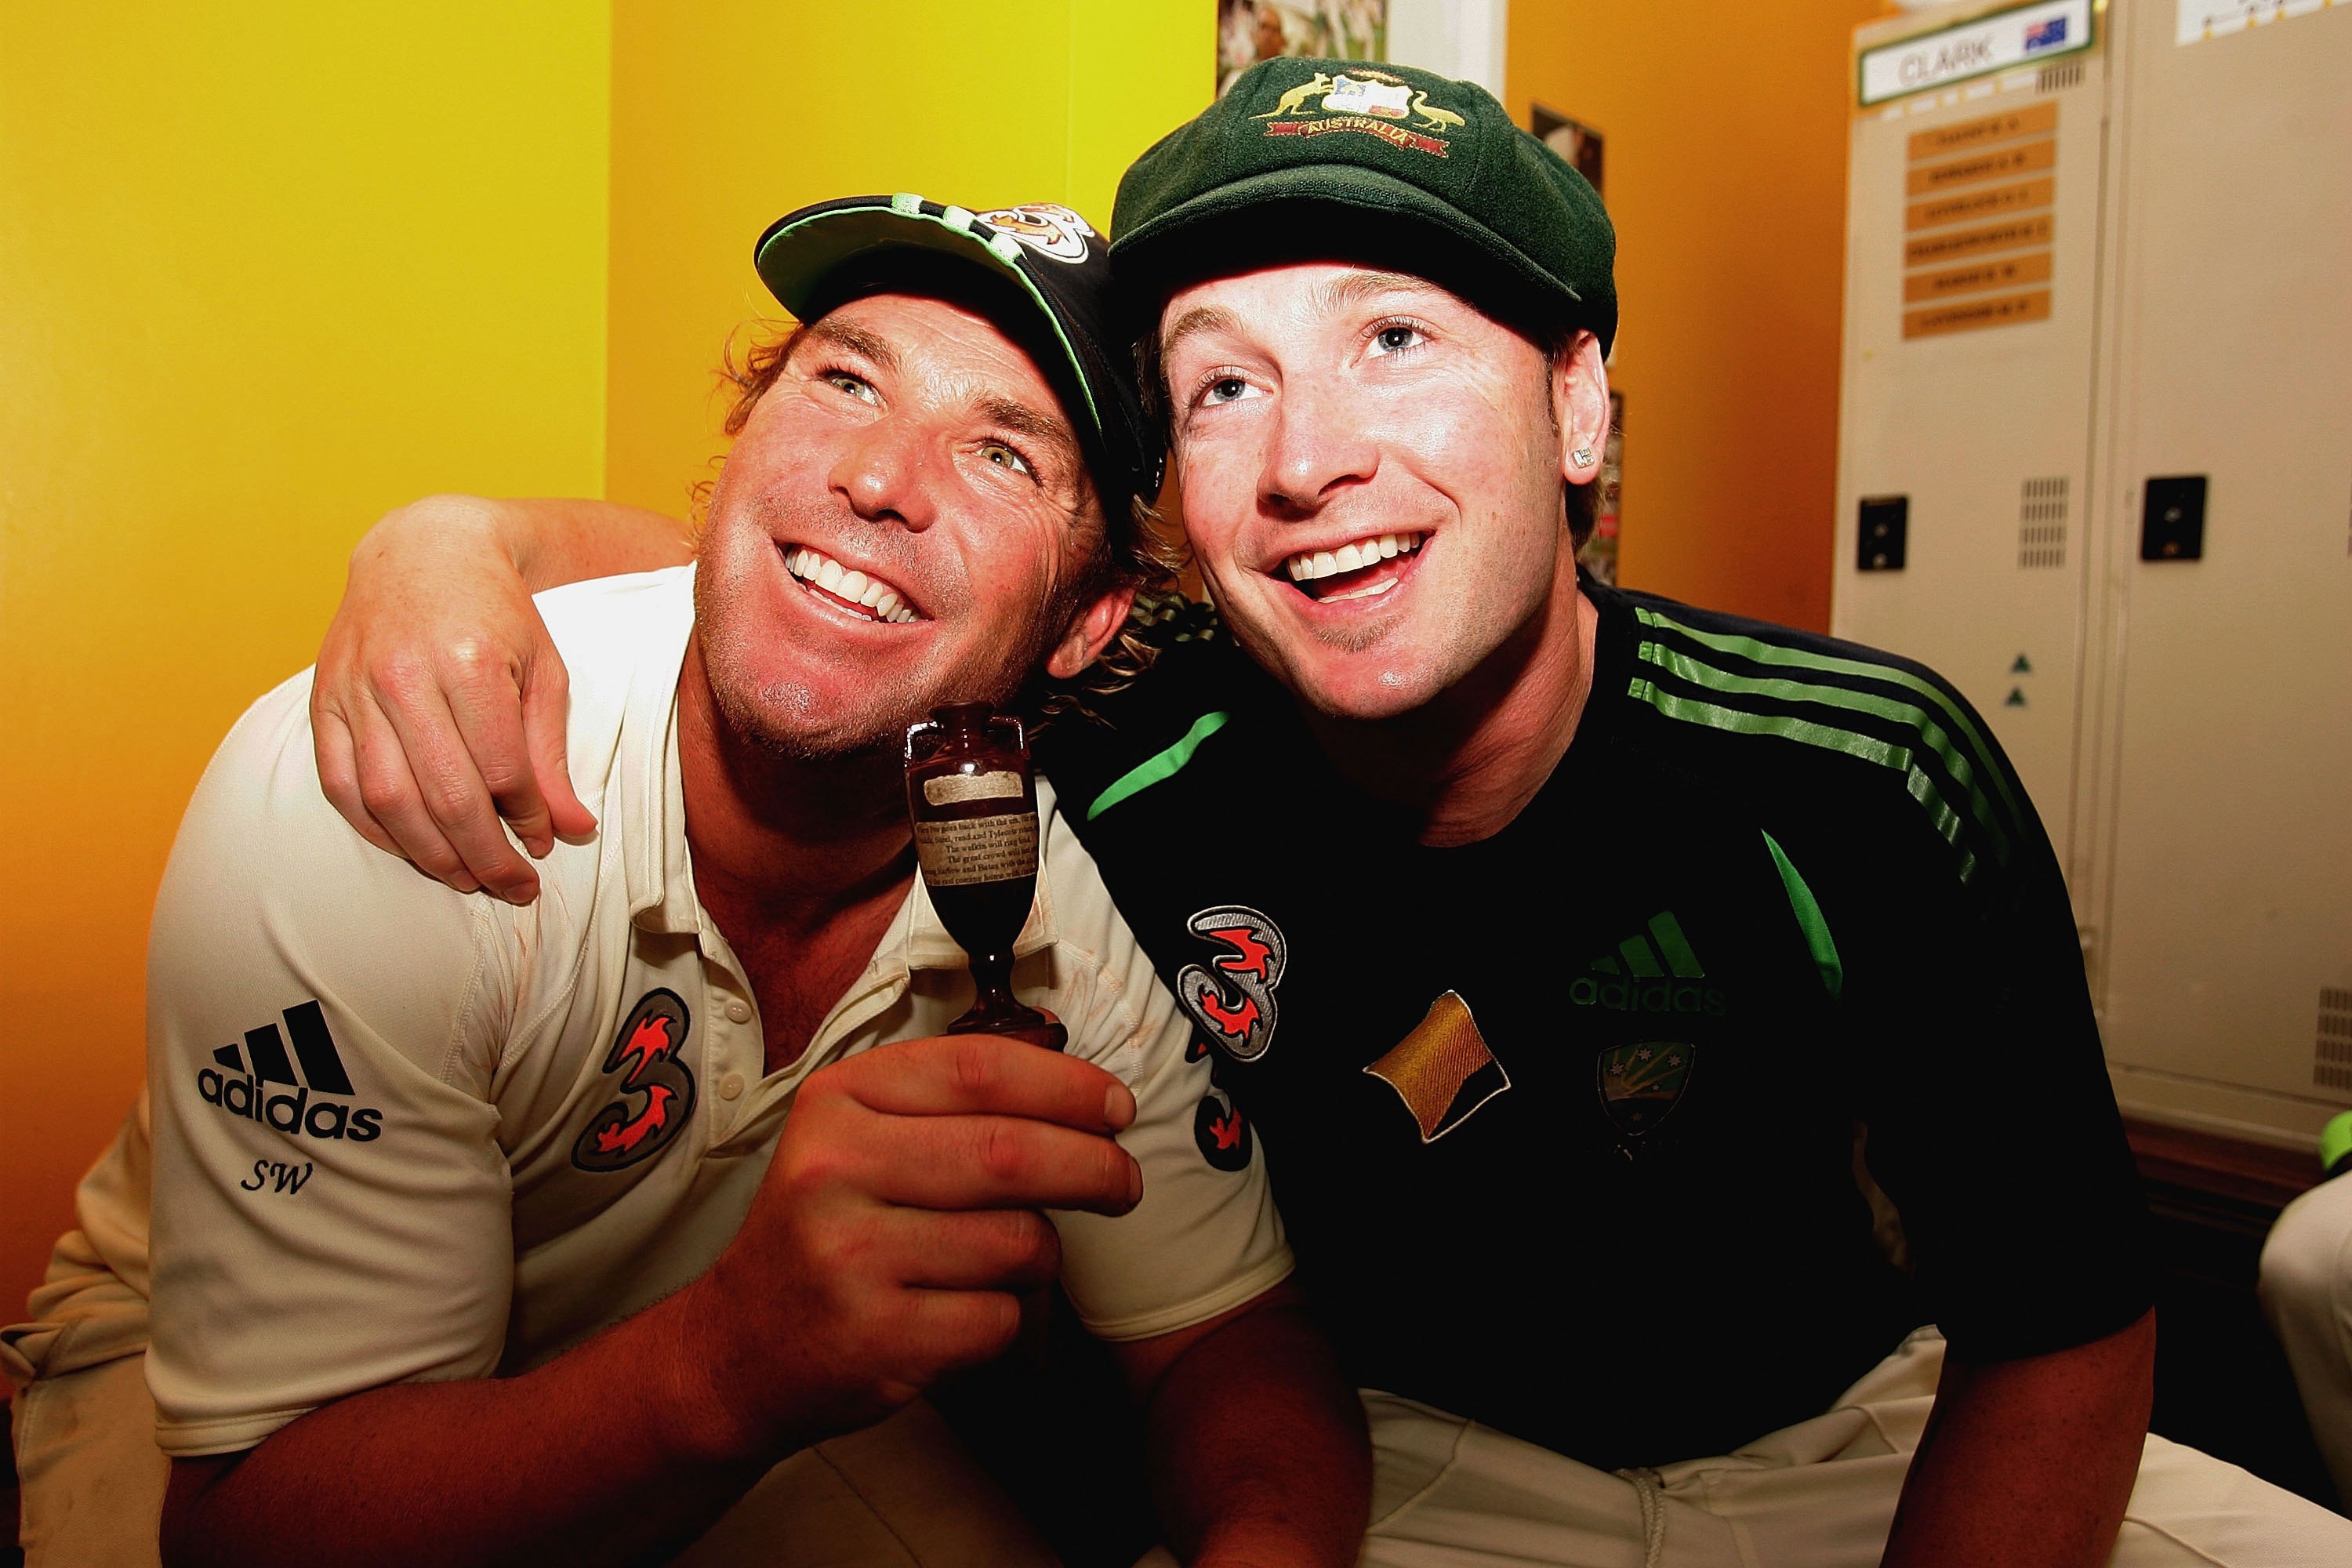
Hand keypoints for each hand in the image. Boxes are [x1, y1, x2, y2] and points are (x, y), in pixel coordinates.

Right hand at [312, 496, 593, 903]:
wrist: (423, 552)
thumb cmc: (495, 614)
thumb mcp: (543, 671)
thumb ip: (552, 755)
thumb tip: (571, 831)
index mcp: (467, 662)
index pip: (500, 771)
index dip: (526, 820)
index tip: (544, 844)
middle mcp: (403, 677)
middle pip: (444, 796)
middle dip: (484, 856)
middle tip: (514, 887)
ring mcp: (355, 690)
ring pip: (388, 800)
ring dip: (430, 855)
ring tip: (468, 878)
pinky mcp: (323, 701)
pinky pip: (341, 786)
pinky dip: (376, 828)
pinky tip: (414, 848)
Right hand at [681, 1033, 1142, 1457]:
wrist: (739, 1347)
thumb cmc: (827, 1228)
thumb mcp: (857, 1134)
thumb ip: (948, 1097)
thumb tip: (1071, 1071)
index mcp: (838, 1100)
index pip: (978, 1070)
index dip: (1067, 1085)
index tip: (1116, 1107)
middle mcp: (834, 1170)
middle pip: (1011, 1153)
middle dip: (1093, 1166)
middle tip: (1123, 1181)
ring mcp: (851, 1258)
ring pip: (1017, 1241)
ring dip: (1043, 1253)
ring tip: (1014, 1257)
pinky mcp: (877, 1339)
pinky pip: (998, 1317)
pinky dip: (1007, 1316)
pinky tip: (965, 1309)